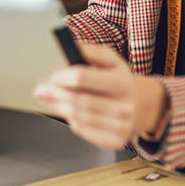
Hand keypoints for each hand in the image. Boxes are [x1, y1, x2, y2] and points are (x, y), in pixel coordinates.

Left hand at [33, 43, 167, 150]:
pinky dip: (72, 121)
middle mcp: (123, 106)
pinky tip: (69, 113)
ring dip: (58, 107)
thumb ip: (91, 51)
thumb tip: (72, 45)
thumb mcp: (112, 60)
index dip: (61, 76)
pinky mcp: (115, 141)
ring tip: (50, 100)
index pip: (82, 77)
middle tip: (40, 90)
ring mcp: (120, 126)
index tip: (51, 76)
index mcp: (122, 82)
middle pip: (77, 100)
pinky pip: (83, 131)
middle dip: (54, 94)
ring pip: (78, 117)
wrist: (144, 107)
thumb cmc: (120, 81)